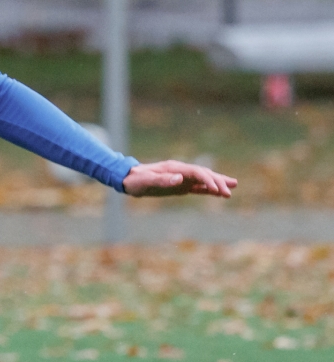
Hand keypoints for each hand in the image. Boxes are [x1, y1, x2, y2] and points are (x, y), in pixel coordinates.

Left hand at [122, 159, 236, 197]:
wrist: (128, 179)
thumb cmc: (135, 180)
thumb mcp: (146, 181)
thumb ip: (162, 180)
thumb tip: (180, 178)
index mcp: (175, 168)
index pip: (196, 172)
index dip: (208, 180)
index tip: (217, 190)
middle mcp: (181, 171)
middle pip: (203, 174)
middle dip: (217, 182)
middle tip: (230, 191)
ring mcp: (181, 178)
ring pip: (203, 180)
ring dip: (217, 183)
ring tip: (233, 187)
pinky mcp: (180, 186)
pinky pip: (197, 187)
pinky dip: (208, 190)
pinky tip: (218, 193)